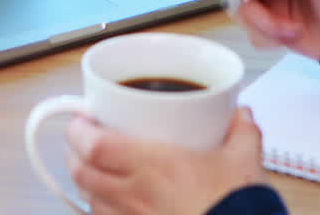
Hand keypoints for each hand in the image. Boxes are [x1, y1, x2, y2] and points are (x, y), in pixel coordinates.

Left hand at [66, 108, 264, 214]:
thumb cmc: (236, 206)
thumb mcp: (244, 161)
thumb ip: (242, 131)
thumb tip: (240, 115)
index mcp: (154, 165)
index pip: (94, 145)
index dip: (78, 130)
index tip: (82, 119)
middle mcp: (136, 195)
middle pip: (81, 173)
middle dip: (75, 154)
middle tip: (83, 141)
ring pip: (89, 200)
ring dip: (86, 183)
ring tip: (94, 170)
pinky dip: (101, 210)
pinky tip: (112, 203)